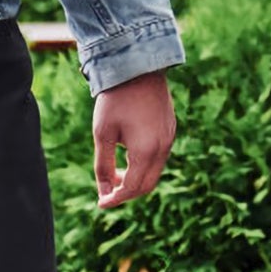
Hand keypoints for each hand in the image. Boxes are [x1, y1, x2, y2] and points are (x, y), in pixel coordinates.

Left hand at [93, 69, 175, 208]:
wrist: (137, 67)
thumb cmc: (116, 99)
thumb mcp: (103, 133)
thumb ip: (103, 164)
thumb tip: (103, 190)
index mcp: (146, 152)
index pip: (132, 188)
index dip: (115, 199)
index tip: (101, 203)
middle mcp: (163, 148)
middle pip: (147, 185)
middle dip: (126, 192)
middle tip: (107, 191)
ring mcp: (169, 138)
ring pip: (154, 172)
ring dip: (135, 178)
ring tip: (114, 172)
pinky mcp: (170, 129)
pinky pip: (159, 157)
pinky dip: (143, 165)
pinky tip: (127, 155)